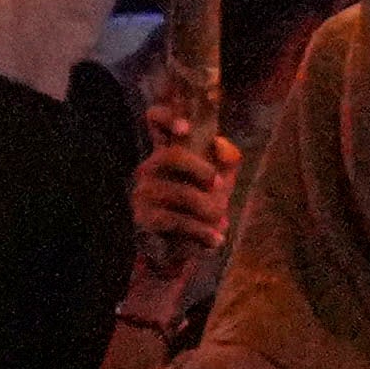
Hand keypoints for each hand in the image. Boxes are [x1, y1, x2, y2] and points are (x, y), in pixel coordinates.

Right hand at [123, 119, 235, 298]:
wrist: (177, 251)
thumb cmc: (199, 211)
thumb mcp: (219, 185)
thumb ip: (227, 163)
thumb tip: (224, 147)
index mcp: (167, 153)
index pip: (155, 121)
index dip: (166, 117)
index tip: (185, 128)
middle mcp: (149, 169)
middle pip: (171, 156)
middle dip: (201, 169)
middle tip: (217, 185)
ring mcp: (143, 194)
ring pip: (181, 193)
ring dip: (209, 209)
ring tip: (221, 220)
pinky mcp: (143, 219)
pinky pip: (178, 221)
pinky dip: (202, 232)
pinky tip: (215, 240)